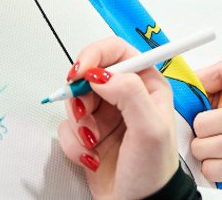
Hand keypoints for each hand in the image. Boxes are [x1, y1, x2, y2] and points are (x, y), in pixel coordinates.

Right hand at [56, 37, 179, 199]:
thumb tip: (101, 74)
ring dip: (78, 122)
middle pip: (90, 73)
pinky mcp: (89, 132)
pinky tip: (91, 154)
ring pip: (75, 99)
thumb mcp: (150, 128)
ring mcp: (106, 114)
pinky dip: (73, 142)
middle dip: (81, 93)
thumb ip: (129, 92)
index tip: (82, 71)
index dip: (96, 55)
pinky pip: (67, 126)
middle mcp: (126, 95)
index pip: (117, 50)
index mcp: (148, 85)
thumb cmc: (154, 171)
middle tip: (83, 110)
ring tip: (93, 139)